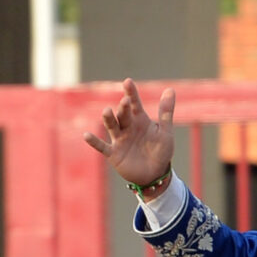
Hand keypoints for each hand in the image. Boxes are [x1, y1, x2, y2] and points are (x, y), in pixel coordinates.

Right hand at [83, 78, 176, 196]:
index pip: (134, 103)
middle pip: (123, 114)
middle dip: (123, 108)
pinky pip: (102, 146)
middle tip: (125, 101)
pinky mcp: (114, 154)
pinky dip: (94, 142)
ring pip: (112, 126)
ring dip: (108, 119)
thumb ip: (166, 112)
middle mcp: (127, 127)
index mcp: (140, 120)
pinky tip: (86, 135)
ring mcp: (119, 140)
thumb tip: (170, 89)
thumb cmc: (161, 151)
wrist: (155, 174)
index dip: (131, 93)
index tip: (127, 82)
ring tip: (107, 111)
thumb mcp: (165, 132)